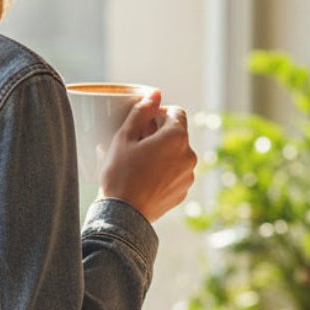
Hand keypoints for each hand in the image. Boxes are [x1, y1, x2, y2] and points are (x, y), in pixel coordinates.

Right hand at [98, 90, 196, 222]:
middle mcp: (189, 155)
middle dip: (159, 134)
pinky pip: (175, 173)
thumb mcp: (124, 137)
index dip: (158, 114)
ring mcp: (188, 176)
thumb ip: (141, 111)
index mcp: (177, 137)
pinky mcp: (182, 192)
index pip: (176, 112)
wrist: (122, 215)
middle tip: (136, 143)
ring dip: (162, 152)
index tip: (141, 125)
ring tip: (139, 163)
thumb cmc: (120, 174)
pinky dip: (164, 171)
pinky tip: (144, 179)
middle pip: (177, 134)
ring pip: (177, 154)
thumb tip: (155, 94)